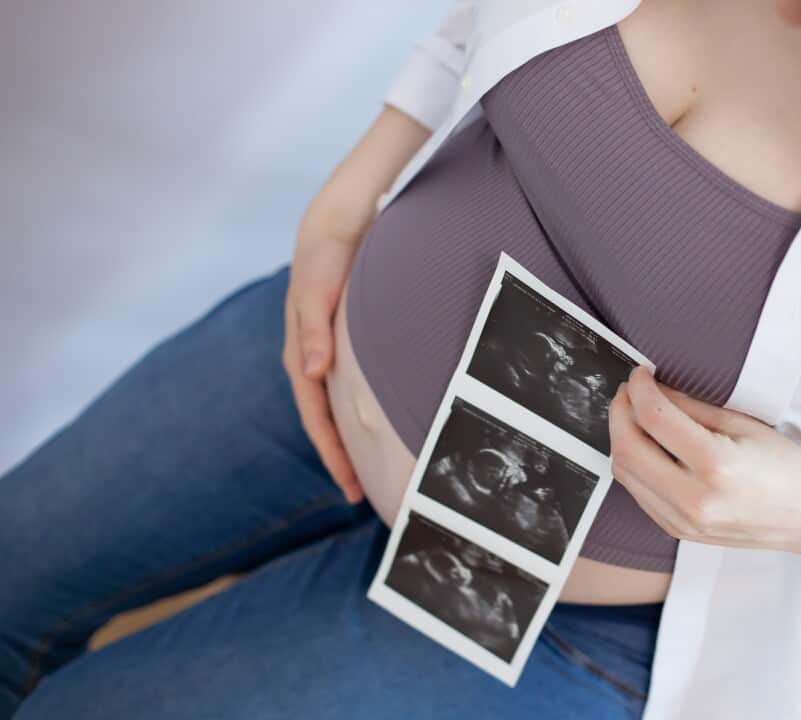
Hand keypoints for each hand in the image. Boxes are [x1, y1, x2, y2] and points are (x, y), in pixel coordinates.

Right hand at [282, 179, 375, 503]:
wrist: (335, 224)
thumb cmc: (325, 259)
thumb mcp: (318, 293)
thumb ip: (314, 330)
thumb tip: (311, 373)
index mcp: (301, 355)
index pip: (315, 418)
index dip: (331, 454)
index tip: (349, 487)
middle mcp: (310, 359)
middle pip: (323, 421)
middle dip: (340, 458)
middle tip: (362, 494)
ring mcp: (324, 351)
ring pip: (334, 406)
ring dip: (348, 437)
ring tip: (369, 467)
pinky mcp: (340, 341)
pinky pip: (346, 386)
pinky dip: (356, 409)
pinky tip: (374, 420)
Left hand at [607, 366, 800, 555]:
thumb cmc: (786, 466)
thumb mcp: (743, 424)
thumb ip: (692, 406)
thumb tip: (653, 387)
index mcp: (715, 466)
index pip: (654, 418)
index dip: (639, 389)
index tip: (640, 373)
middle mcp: (694, 500)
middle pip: (627, 449)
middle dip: (619, 413)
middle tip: (630, 392)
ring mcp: (683, 522)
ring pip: (624, 474)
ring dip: (622, 438)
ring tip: (636, 415)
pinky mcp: (678, 532)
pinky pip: (638, 493)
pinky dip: (635, 464)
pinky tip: (649, 446)